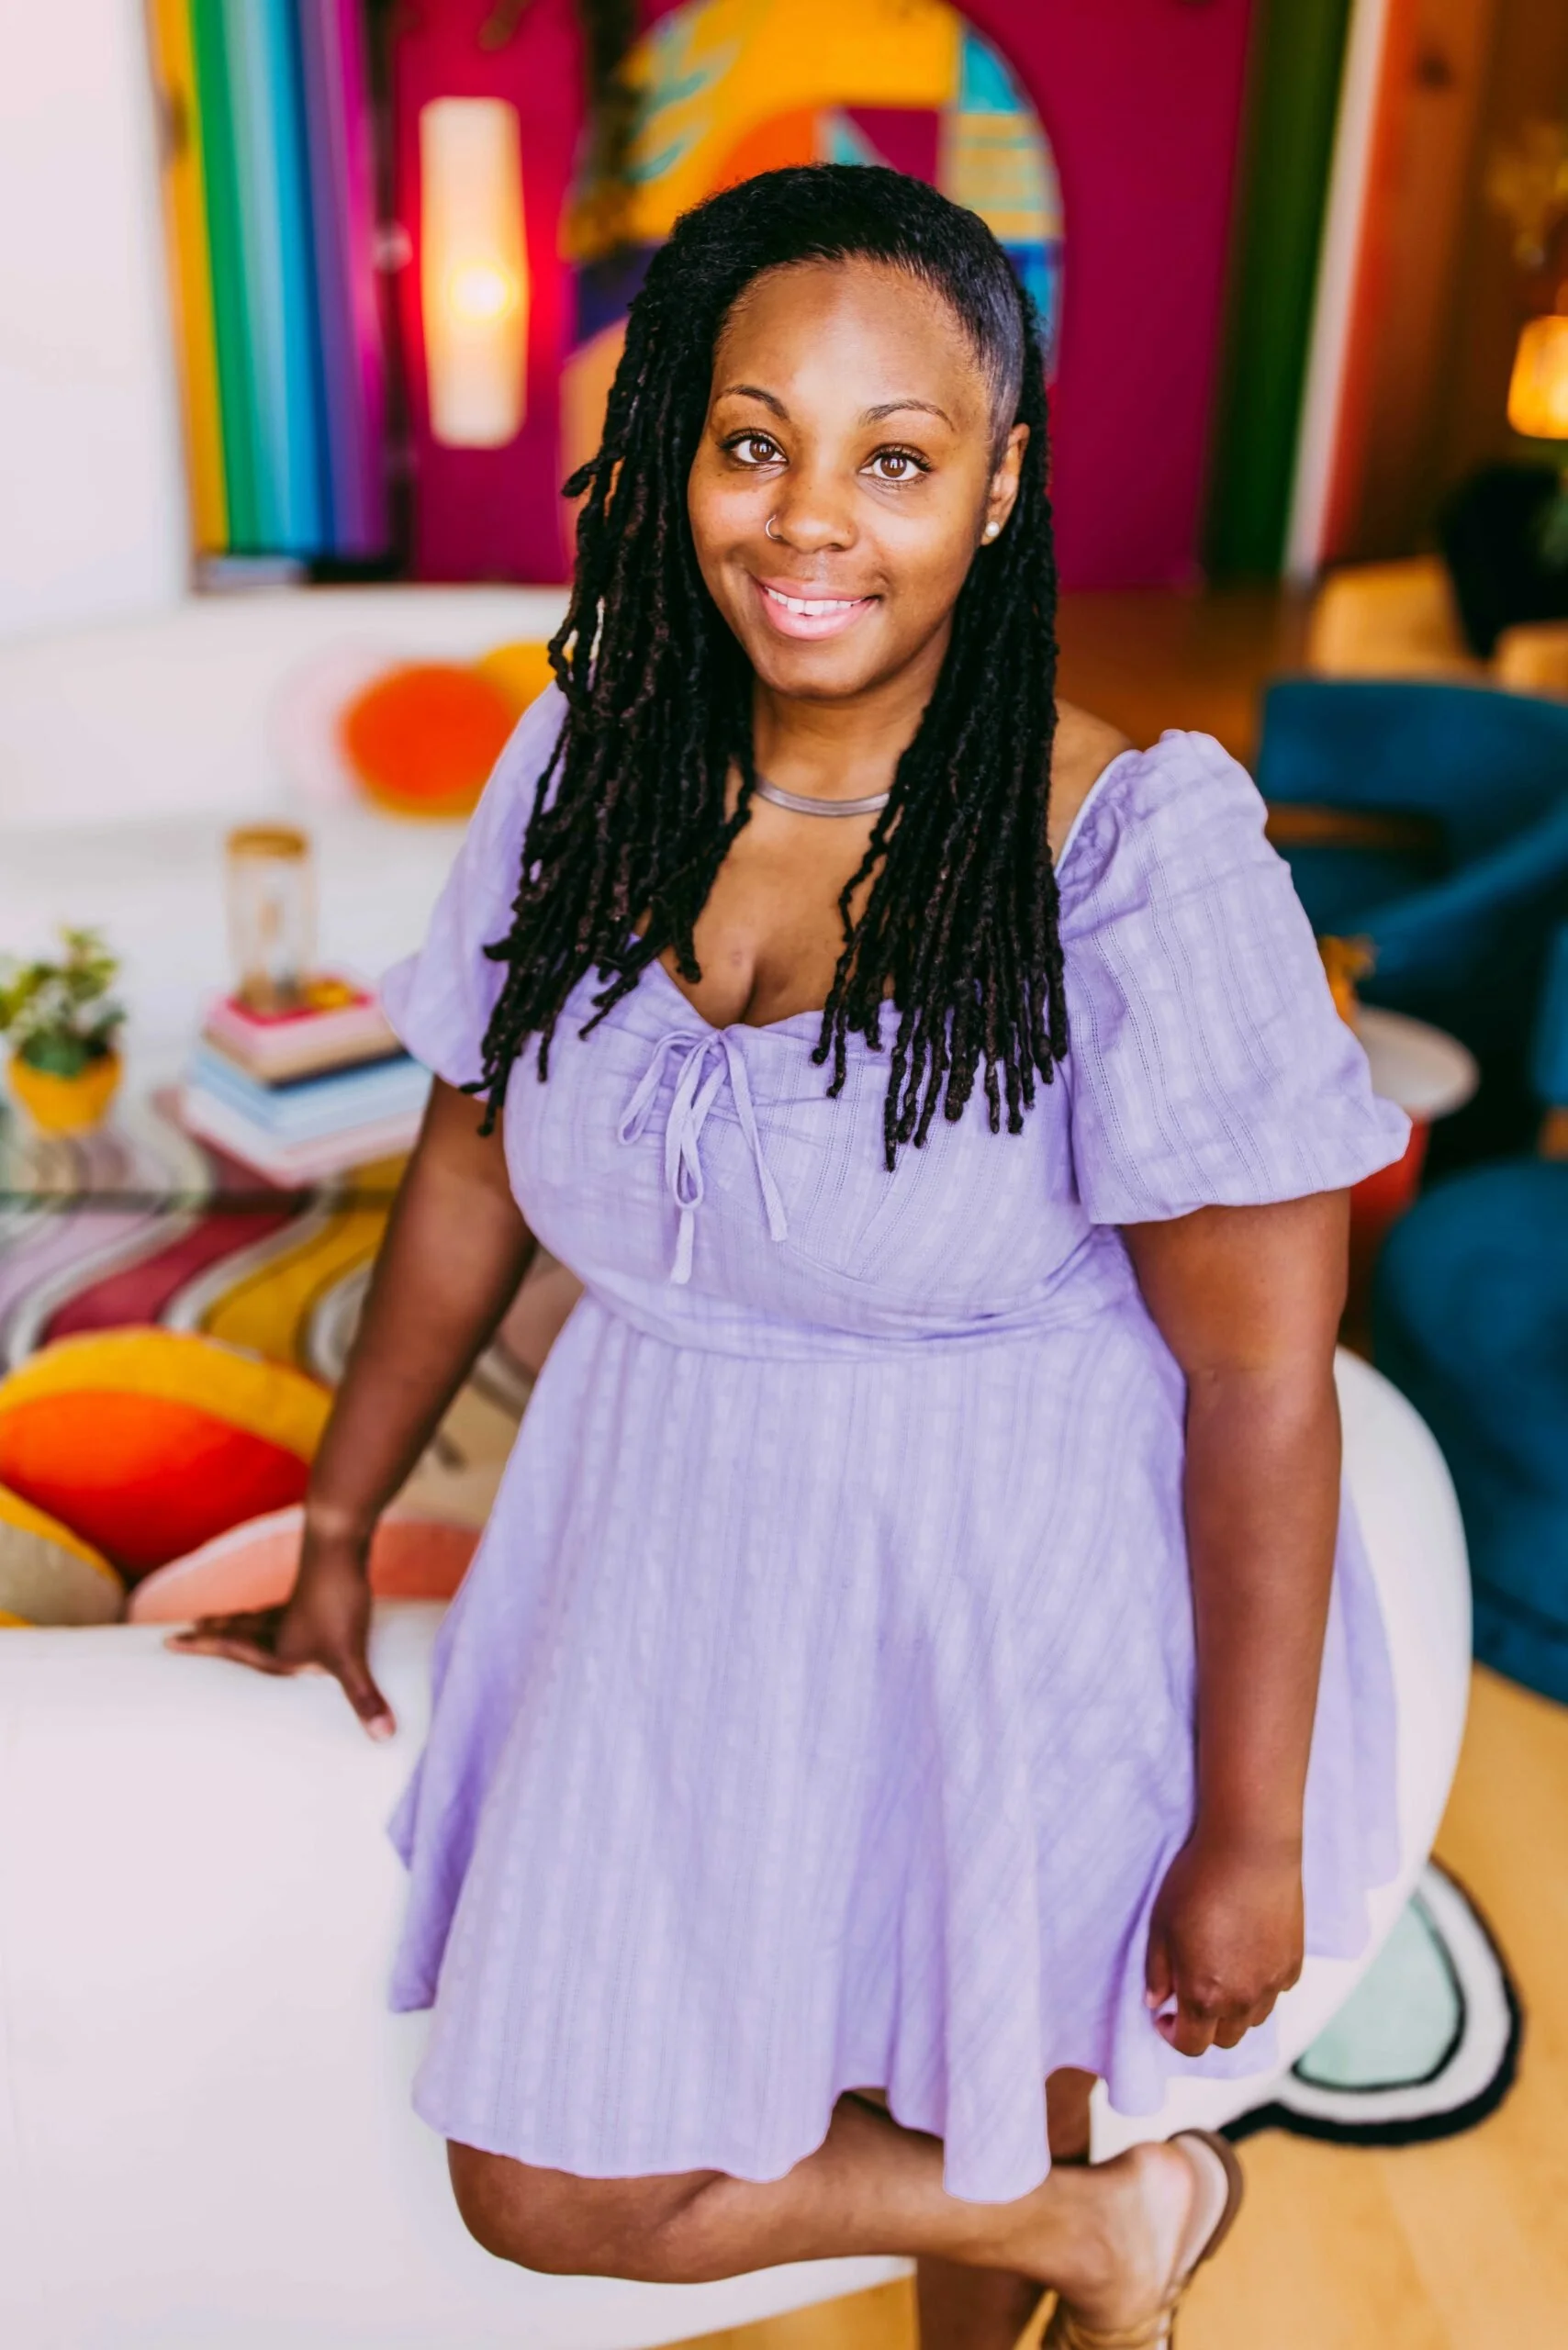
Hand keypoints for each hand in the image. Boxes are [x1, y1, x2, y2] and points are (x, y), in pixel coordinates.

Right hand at [167, 1526, 395, 1740]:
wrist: (340, 1545)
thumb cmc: (337, 1602)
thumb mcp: (350, 1656)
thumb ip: (363, 1697)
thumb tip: (384, 1737)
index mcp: (277, 1648)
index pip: (231, 1649)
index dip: (203, 1646)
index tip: (169, 1640)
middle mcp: (279, 1628)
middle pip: (236, 1632)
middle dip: (210, 1635)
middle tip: (178, 1633)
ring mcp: (295, 1608)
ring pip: (255, 1618)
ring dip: (233, 1622)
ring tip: (212, 1620)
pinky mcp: (311, 1592)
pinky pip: (279, 1608)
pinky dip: (268, 1614)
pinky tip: (278, 1613)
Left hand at [1144, 1830, 1303, 2056]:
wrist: (1250, 1849)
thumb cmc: (1197, 1881)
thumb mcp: (1160, 1925)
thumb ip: (1157, 1971)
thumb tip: (1157, 2002)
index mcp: (1205, 1995)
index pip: (1191, 2045)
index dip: (1173, 2035)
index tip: (1165, 2015)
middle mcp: (1243, 1999)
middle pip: (1225, 2039)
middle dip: (1204, 2026)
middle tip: (1190, 1995)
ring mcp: (1273, 1983)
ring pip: (1253, 2019)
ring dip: (1234, 2010)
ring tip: (1220, 1976)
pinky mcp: (1294, 1963)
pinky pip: (1276, 1992)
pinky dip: (1260, 1987)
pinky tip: (1247, 1957)